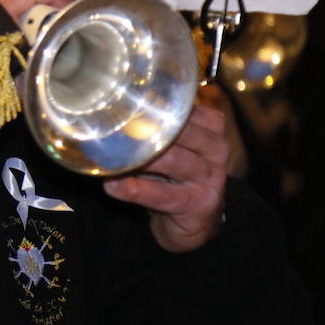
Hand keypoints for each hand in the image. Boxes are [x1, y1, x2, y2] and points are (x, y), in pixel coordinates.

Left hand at [103, 104, 229, 252]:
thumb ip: (151, 130)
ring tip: (111, 160)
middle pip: (179, 131)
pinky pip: (164, 195)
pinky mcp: (201, 203)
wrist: (195, 219)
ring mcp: (212, 176)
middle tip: (113, 131)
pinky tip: (114, 186)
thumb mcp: (169, 147)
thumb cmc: (174, 175)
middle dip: (144, 132)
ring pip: (172, 160)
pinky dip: (136, 190)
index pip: (180, 108)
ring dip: (138, 160)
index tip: (121, 106)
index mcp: (211, 126)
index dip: (150, 108)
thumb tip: (108, 118)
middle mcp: (216, 148)